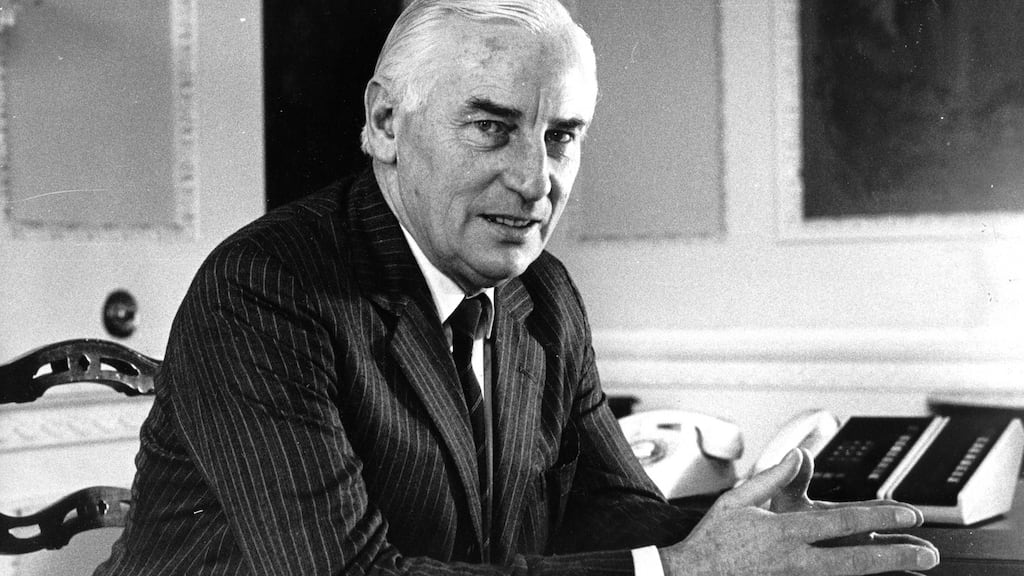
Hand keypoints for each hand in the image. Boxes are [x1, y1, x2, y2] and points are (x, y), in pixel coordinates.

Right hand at [658, 449, 939, 574]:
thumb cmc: (712, 541)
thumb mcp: (737, 501)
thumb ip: (773, 477)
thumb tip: (799, 454)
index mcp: (784, 531)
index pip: (842, 521)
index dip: (880, 515)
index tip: (908, 513)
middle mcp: (795, 560)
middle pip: (856, 559)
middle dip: (896, 555)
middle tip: (928, 553)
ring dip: (884, 572)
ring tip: (915, 567)